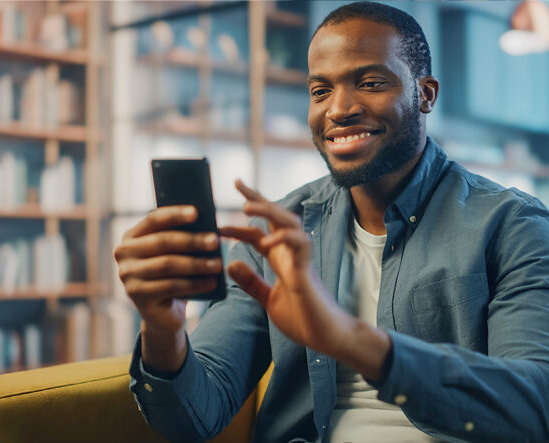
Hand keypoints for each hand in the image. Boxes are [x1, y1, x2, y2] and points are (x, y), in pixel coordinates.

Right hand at [113, 206, 222, 334]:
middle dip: (192, 241)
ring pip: (167, 265)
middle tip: (216, 241)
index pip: (153, 220)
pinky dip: (193, 284)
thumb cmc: (174, 274)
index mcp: (132, 236)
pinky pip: (169, 286)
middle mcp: (123, 253)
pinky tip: (211, 282)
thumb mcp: (176, 254)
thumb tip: (207, 227)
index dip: (174, 215)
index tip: (196, 212)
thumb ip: (183, 238)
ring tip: (218, 264)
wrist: (164, 312)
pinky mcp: (136, 295)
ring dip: (196, 264)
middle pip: (162, 242)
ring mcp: (127, 275)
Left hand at [221, 180, 355, 355]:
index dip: (243, 220)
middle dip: (257, 198)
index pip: (261, 231)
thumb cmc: (304, 318)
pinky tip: (267, 239)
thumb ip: (251, 282)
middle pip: (276, 217)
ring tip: (247, 207)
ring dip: (269, 212)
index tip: (222, 212)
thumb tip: (230, 263)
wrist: (327, 337)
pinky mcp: (308, 271)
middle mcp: (291, 254)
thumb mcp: (268, 299)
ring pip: (289, 223)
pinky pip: (300, 245)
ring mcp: (301, 260)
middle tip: (237, 182)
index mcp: (281, 259)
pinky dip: (284, 237)